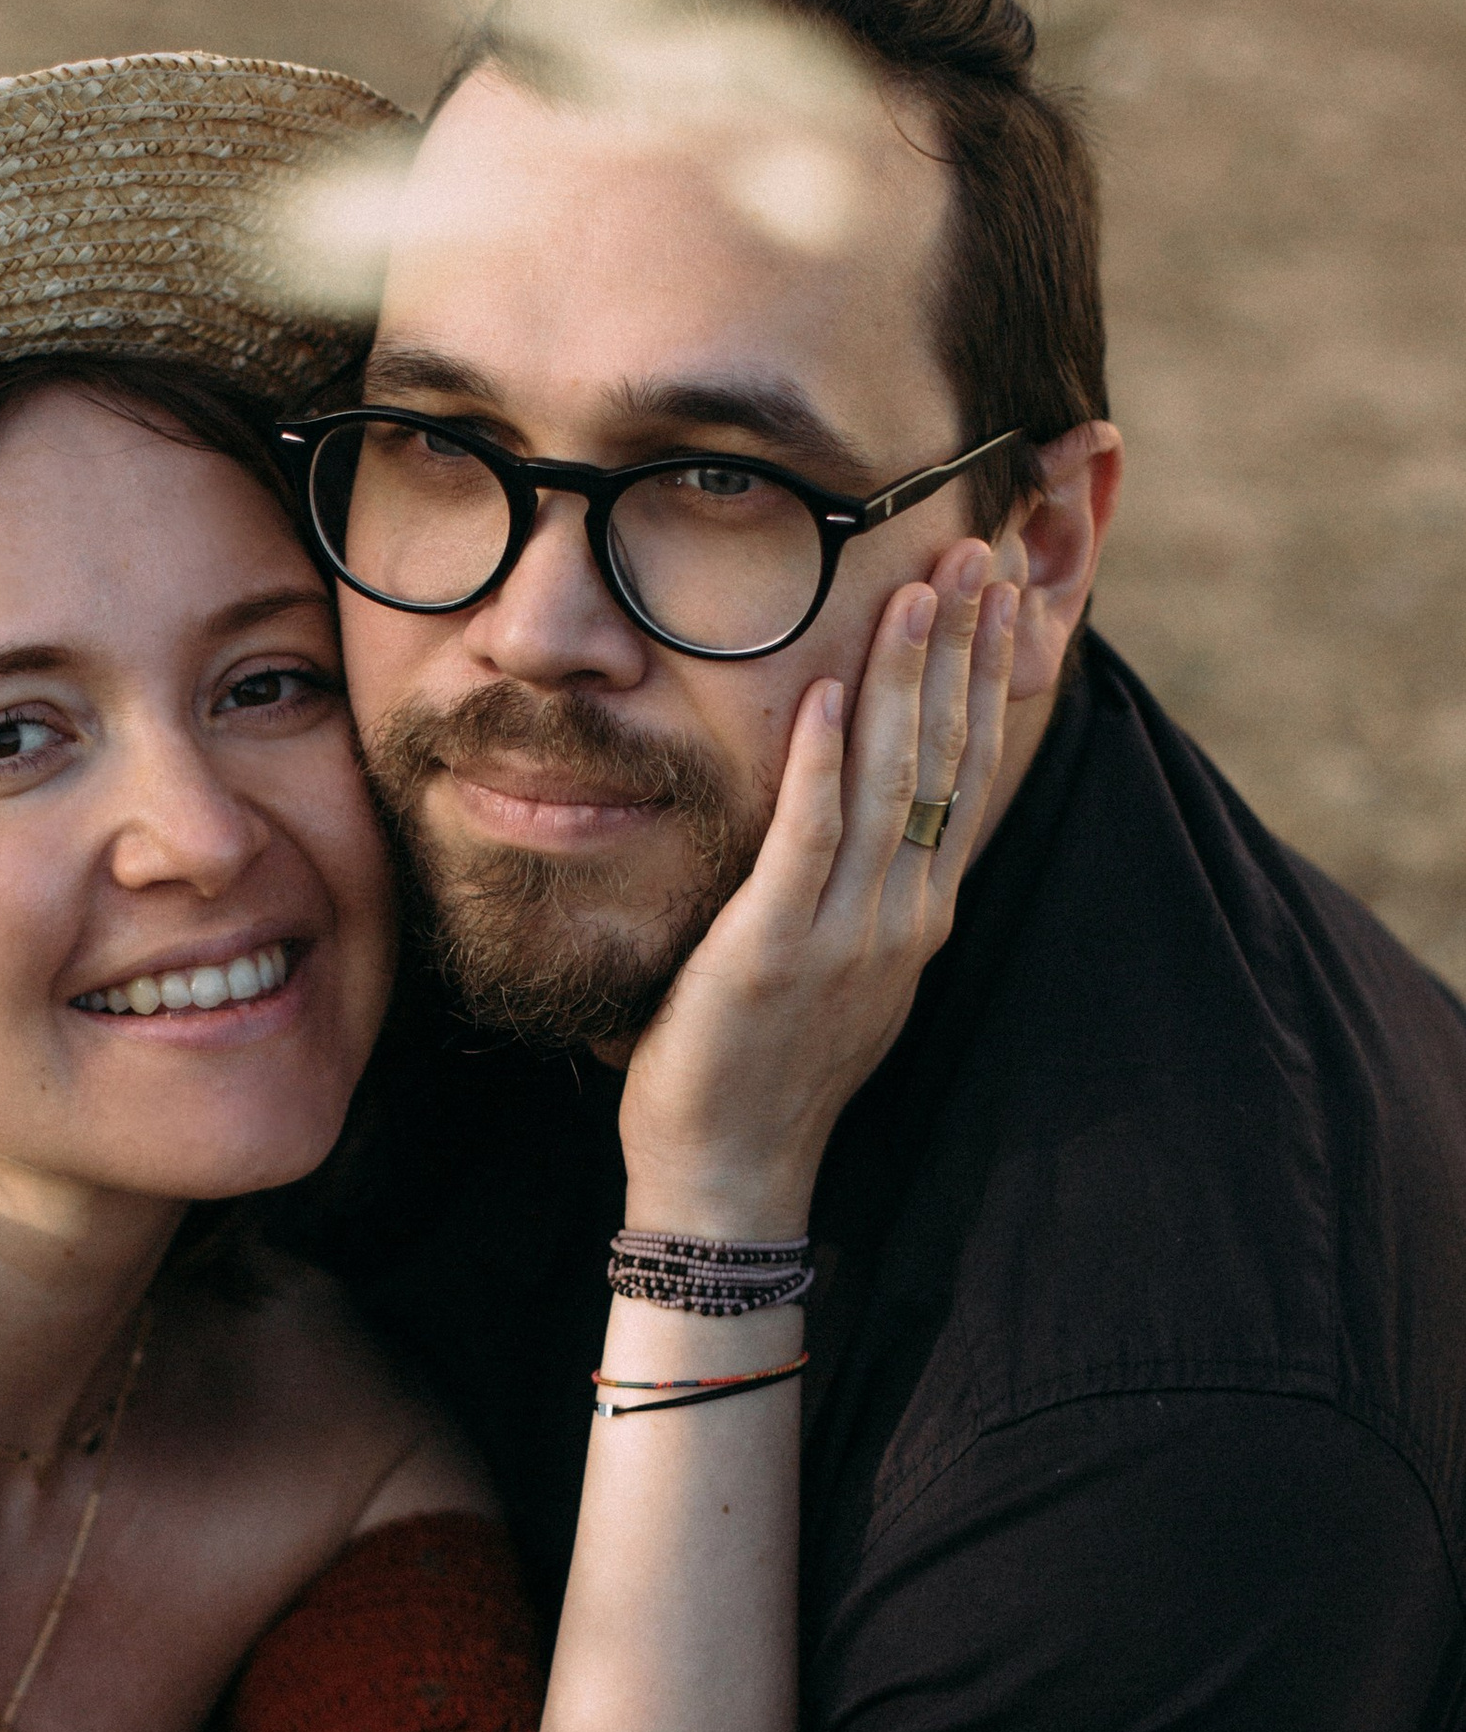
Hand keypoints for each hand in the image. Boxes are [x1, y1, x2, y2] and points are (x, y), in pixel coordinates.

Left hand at [618, 534, 1020, 1235]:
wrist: (731, 1180)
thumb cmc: (762, 1071)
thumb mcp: (829, 965)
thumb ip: (847, 886)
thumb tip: (851, 808)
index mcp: (916, 914)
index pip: (966, 771)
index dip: (986, 675)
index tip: (1000, 592)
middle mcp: (901, 916)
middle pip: (948, 758)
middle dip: (966, 649)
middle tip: (982, 551)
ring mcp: (847, 936)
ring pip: (894, 783)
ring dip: (908, 678)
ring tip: (922, 587)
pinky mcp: (775, 954)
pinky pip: (809, 844)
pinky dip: (823, 766)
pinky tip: (832, 695)